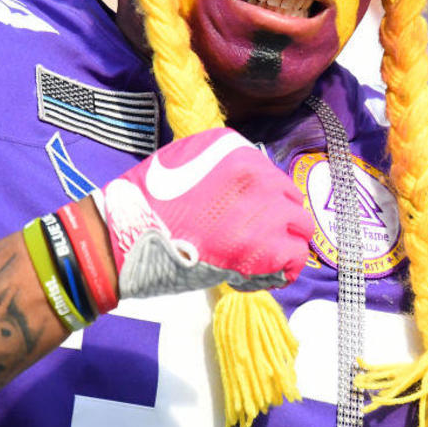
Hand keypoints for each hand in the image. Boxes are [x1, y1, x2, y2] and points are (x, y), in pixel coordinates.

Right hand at [97, 127, 313, 298]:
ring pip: (301, 229)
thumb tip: (244, 183)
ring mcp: (265, 210)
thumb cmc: (147, 203)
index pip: (273, 178)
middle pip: (291, 201)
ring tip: (261, 261)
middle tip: (256, 242)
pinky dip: (282, 269)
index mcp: (239, 151)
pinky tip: (260, 274)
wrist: (126, 237)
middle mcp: (259, 175)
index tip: (248, 219)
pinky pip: (295, 258)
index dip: (264, 203)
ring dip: (284, 245)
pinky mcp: (265, 247)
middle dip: (278, 222)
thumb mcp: (182, 160)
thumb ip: (220, 165)